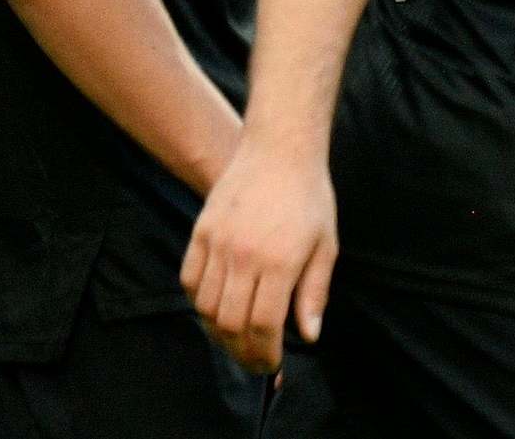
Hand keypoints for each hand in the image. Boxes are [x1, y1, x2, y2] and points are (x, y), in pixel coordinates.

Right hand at [181, 140, 337, 374]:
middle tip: (253, 360)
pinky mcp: (200, 233)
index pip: (264, 325)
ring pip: (205, 307)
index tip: (272, 364)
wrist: (280, 151)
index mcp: (280, 262)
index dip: (265, 353)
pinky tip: (214, 308)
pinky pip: (189, 281)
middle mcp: (244, 257)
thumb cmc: (309, 198)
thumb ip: (314, 292)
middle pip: (231, 323)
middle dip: (241, 351)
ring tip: (235, 338)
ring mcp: (218, 244)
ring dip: (218, 331)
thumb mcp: (326, 244)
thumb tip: (308, 335)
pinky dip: (198, 302)